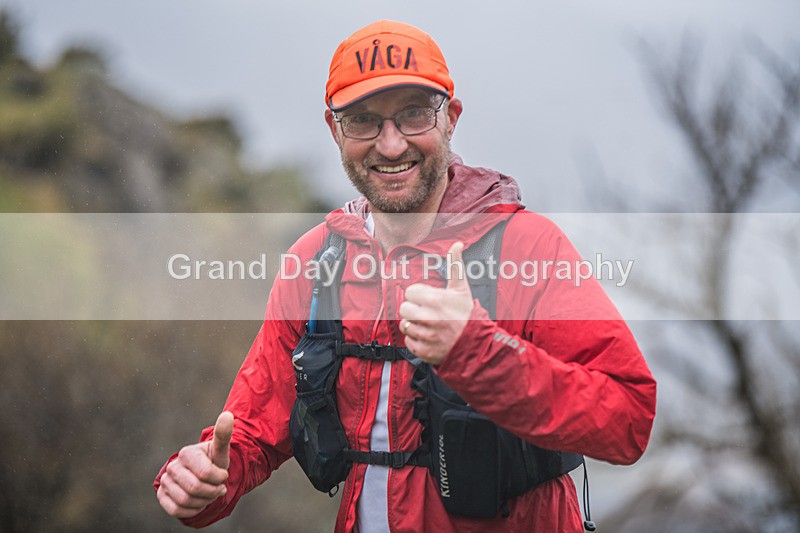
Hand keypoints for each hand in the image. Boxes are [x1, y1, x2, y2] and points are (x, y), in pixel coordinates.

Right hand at [157, 411, 232, 518]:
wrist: (205, 477)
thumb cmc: (214, 462)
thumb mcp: (221, 451)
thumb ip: (224, 435)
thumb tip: (227, 415)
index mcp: (187, 453)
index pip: (206, 473)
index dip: (219, 479)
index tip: (223, 476)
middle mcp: (172, 466)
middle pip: (195, 488)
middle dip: (211, 492)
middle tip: (218, 489)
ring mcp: (165, 481)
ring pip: (185, 500)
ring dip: (203, 502)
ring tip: (208, 495)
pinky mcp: (162, 495)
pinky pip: (175, 509)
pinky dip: (191, 510)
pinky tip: (198, 503)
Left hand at [399, 242, 472, 364]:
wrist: (477, 343)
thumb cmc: (467, 314)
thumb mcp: (462, 288)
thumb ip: (455, 265)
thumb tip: (457, 243)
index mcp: (436, 299)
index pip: (409, 292)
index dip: (417, 295)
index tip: (426, 299)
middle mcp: (429, 317)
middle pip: (404, 309)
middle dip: (412, 310)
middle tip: (424, 312)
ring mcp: (426, 335)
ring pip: (405, 326)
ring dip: (414, 325)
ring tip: (427, 325)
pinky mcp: (424, 351)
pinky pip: (408, 342)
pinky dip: (416, 340)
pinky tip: (427, 337)